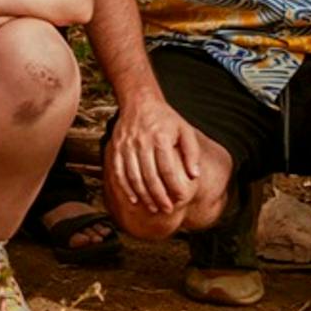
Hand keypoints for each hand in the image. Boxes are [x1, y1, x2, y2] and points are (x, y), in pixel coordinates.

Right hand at [108, 99, 208, 222]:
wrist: (140, 101)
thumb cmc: (166, 119)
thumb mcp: (185, 130)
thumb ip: (191, 153)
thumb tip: (194, 176)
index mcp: (160, 138)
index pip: (168, 169)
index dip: (174, 187)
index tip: (181, 199)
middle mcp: (142, 142)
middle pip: (150, 176)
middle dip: (159, 196)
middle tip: (167, 209)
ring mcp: (127, 146)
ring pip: (134, 177)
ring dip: (144, 195)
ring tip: (153, 208)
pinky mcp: (117, 148)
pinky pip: (119, 172)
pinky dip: (126, 188)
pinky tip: (134, 199)